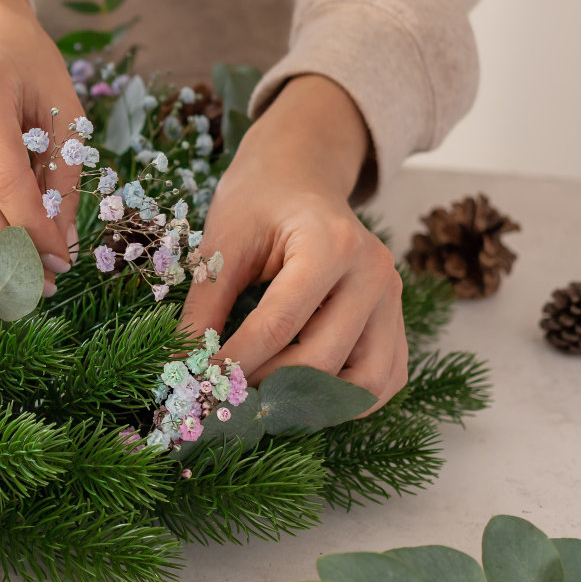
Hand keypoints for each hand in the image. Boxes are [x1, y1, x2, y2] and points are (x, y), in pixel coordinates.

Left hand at [181, 75, 405, 411]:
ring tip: (261, 398)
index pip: (279, 325)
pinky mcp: (396, 320)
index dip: (235, 363)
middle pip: (322, 359)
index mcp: (329, 244)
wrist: (299, 177)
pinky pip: (385, 378)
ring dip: (313, 403)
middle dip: (266, 386)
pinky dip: (347, 400)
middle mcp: (373, 272)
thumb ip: (204, 307)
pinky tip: (301, 395)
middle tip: (223, 396)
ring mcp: (393, 298)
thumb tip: (184, 367)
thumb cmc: (256, 204)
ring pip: (366, 382)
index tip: (198, 384)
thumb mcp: (221, 244)